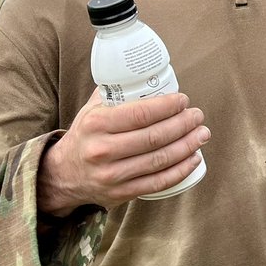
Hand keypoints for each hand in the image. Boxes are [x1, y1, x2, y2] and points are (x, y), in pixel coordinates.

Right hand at [38, 90, 209, 215]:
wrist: (63, 175)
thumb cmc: (85, 136)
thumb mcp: (91, 110)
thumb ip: (116, 92)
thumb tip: (146, 72)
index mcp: (96, 124)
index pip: (140, 113)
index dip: (168, 106)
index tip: (183, 100)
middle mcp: (102, 150)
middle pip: (154, 137)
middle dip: (183, 124)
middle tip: (197, 116)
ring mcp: (112, 175)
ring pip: (160, 159)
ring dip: (188, 146)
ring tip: (202, 134)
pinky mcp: (121, 193)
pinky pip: (158, 182)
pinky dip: (181, 170)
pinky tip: (194, 158)